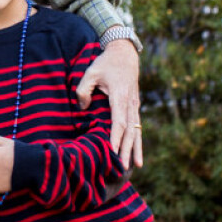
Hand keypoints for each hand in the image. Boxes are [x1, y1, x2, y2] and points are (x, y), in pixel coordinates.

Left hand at [76, 38, 141, 168]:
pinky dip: (137, 142)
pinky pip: (137, 127)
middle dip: (126, 150)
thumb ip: (84, 90)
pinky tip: (137, 155)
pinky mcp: (135, 107)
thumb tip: (83, 108)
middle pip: (130, 131)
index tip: (112, 152)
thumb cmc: (106, 63)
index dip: (116, 138)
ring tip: (135, 166)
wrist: (125, 53)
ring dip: (135, 149)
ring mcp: (135, 106)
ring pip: (136, 131)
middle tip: (122, 168)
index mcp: (120, 95)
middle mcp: (131, 103)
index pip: (119, 121)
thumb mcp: (91, 72)